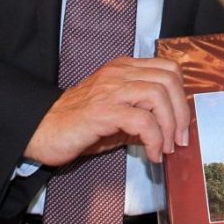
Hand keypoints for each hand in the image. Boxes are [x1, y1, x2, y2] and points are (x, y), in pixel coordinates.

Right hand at [24, 56, 189, 166]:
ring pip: (157, 95)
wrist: (42, 131)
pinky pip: (142, 120)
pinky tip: (152, 154)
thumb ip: (143, 113)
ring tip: (166, 148)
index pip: (168, 69)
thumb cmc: (79, 124)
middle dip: (181, 113)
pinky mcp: (102, 111)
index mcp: (124, 69)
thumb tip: (172, 129)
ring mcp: (110, 90)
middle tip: (180, 140)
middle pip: (169, 79)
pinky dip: (154, 139)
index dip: (181, 96)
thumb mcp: (117, 113)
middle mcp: (118, 73)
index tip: (181, 123)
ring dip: (170, 126)